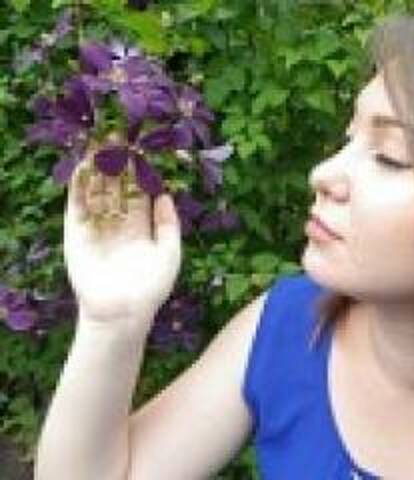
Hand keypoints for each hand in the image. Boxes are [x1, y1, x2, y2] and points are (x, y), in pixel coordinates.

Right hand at [63, 153, 181, 333]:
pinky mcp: (76, 233)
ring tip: (98, 141)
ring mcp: (96, 226)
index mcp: (140, 225)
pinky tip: (82, 166)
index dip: (139, 171)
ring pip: (96, 191)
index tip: (141, 147)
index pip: (139, 191)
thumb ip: (168, 223)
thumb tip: (166, 193)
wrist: (124, 311)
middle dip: (116, 162)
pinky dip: (78, 187)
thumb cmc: (152, 285)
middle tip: (117, 133)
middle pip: (116, 186)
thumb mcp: (169, 252)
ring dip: (96, 168)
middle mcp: (118, 222)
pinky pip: (77, 206)